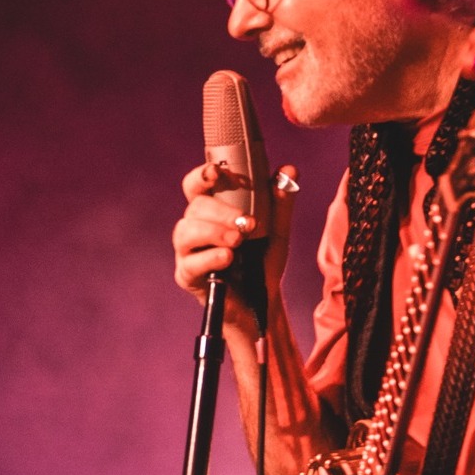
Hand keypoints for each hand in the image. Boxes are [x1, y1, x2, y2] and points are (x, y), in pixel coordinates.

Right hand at [171, 161, 299, 322]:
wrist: (260, 304)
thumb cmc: (261, 263)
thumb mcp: (276, 230)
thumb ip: (280, 202)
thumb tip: (289, 170)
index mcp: (212, 212)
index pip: (197, 186)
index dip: (202, 176)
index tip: (216, 173)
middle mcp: (195, 228)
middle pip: (195, 207)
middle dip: (221, 211)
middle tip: (247, 222)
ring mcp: (187, 252)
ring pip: (185, 231)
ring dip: (213, 232)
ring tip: (238, 241)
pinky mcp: (187, 276)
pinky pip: (190, 262)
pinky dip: (209, 257)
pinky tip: (227, 257)